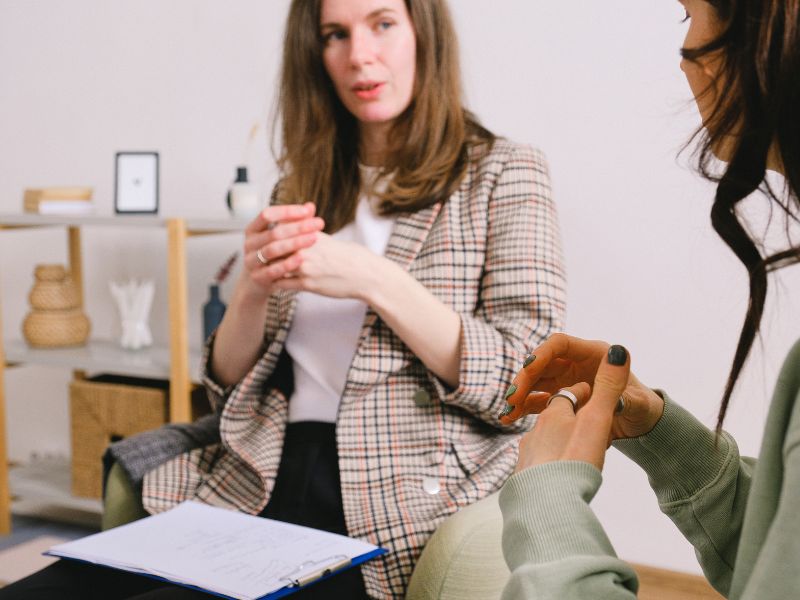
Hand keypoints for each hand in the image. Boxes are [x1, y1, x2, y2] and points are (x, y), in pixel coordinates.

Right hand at [241, 203, 324, 298]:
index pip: (267, 214)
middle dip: (298, 227)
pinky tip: (302, 258)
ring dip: (295, 243)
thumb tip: (310, 206)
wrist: (257, 283)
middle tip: (319, 223)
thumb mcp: (280, 238)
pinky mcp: (257, 278)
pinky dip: (287, 264)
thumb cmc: (272, 256)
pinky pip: (273, 270)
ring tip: (314, 238)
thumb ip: (294, 222)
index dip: (287, 211)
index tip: (308, 211)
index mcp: (252, 230)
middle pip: (274, 232)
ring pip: (273, 250)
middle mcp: (249, 244)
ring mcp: (251, 261)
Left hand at [272, 232, 384, 299]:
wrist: (365, 275)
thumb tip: (298, 224)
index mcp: (310, 235)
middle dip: (265, 251)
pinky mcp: (308, 285)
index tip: (263, 238)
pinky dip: (276, 282)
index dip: (270, 235)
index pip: (281, 230)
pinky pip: (283, 284)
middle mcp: (305, 249)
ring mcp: (305, 268)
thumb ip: (310, 232)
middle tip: (257, 254)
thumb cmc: (351, 256)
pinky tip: (273, 282)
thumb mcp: (329, 239)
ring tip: (261, 269)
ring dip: (268, 268)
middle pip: (274, 248)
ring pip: (276, 266)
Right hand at [514, 346, 629, 471]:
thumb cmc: (642, 408)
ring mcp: (566, 379)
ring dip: (520, 394)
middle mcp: (575, 363)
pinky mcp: (560, 395)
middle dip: (524, 378)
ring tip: (507, 412)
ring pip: (535, 381)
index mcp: (593, 354)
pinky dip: (523, 407)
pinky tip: (509, 418)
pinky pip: (537, 398)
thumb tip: (616, 377)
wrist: (640, 424)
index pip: (560, 344)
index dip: (542, 353)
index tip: (527, 367)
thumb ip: (624, 392)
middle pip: (542, 362)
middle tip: (511, 397)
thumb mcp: (637, 403)